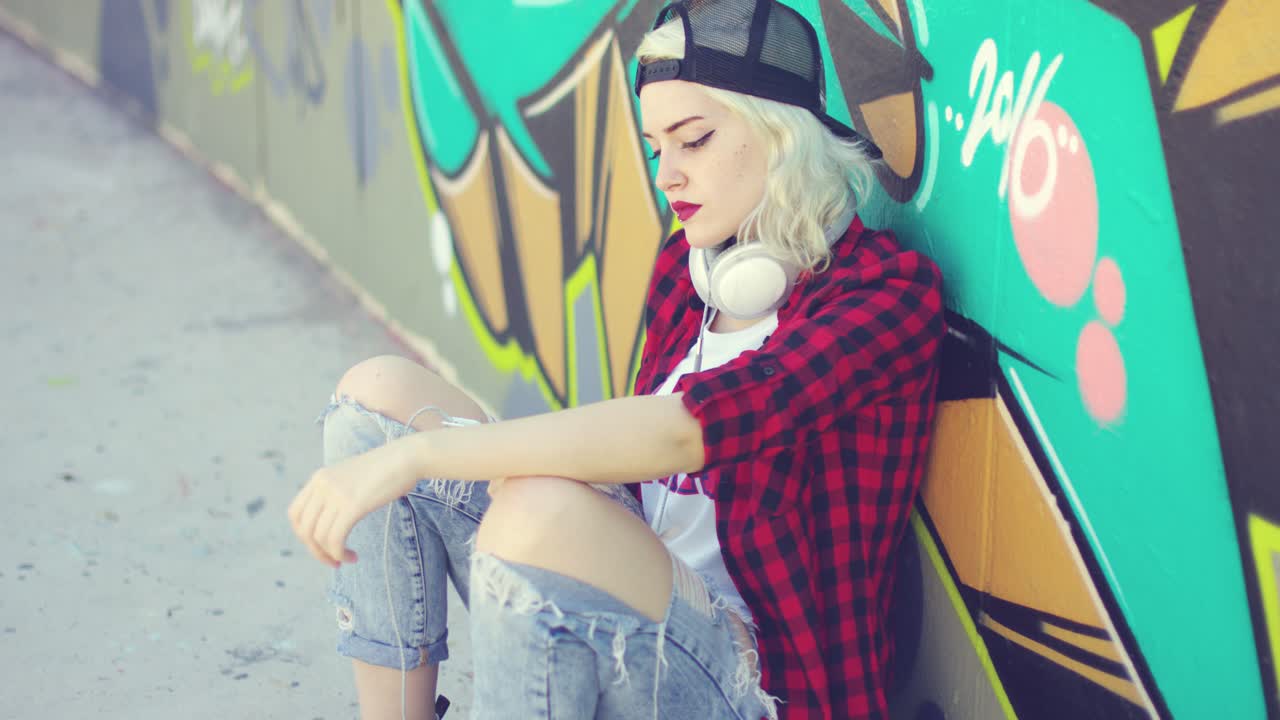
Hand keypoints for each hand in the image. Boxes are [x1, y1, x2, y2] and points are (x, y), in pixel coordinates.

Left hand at [288, 439, 418, 566]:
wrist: (407, 457)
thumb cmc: (387, 469)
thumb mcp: (352, 477)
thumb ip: (337, 492)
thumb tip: (332, 518)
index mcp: (319, 477)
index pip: (294, 513)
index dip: (303, 535)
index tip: (320, 544)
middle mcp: (322, 485)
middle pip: (303, 528)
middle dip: (315, 550)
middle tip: (332, 560)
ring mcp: (336, 494)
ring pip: (319, 537)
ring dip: (330, 555)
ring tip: (345, 559)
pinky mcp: (352, 505)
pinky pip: (335, 538)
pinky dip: (339, 553)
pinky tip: (353, 556)